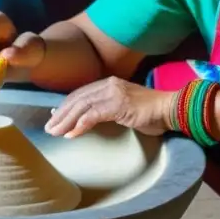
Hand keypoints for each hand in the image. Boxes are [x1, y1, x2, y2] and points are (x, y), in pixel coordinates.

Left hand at [45, 77, 173, 138]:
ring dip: (66, 121)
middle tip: (49, 128)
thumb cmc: (150, 112)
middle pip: (77, 99)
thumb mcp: (123, 107)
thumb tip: (85, 118)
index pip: (80, 94)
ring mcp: (114, 93)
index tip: (53, 117)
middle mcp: (108, 85)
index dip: (65, 106)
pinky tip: (72, 135)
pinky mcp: (119, 105)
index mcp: (108, 83)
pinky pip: (93, 115)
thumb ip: (105, 109)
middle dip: (61, 114)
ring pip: (82, 106)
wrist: (171, 109)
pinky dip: (80, 125)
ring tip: (55, 133)